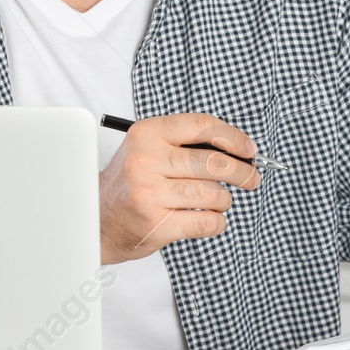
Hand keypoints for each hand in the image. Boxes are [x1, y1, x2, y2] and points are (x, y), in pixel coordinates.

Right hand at [98, 113, 260, 263]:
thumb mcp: (149, 149)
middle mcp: (146, 160)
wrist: (98, 218)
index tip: (249, 149)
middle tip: (251, 179)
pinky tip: (209, 219)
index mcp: (147, 134)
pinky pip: (207, 222)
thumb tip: (239, 150)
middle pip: (214, 162)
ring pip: (213, 194)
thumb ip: (186, 144)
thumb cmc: (131, 182)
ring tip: (217, 201)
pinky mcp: (156, 224)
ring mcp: (150, 194)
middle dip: (242, 172)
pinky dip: (216, 222)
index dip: (233, 137)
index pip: (202, 125)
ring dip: (224, 200)